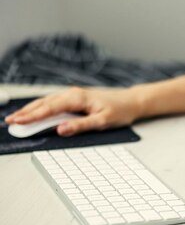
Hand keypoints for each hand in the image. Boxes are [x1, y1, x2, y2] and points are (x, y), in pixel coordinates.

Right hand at [4, 86, 141, 136]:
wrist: (131, 102)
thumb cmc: (120, 111)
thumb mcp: (103, 121)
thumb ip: (81, 125)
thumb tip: (61, 130)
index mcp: (77, 98)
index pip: (49, 108)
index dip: (31, 116)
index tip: (17, 122)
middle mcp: (72, 94)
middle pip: (43, 104)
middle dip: (25, 113)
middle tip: (9, 122)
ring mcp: (73, 95)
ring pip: (47, 102)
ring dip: (31, 110)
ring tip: (17, 118)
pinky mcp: (75, 99)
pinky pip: (54, 103)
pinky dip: (41, 108)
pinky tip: (34, 113)